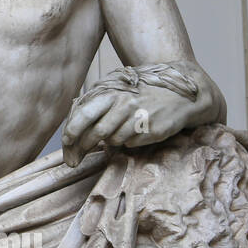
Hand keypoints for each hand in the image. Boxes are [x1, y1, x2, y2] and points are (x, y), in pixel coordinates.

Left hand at [61, 84, 191, 166]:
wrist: (181, 93)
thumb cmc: (141, 91)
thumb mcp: (116, 88)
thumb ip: (96, 103)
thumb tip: (72, 124)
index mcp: (110, 91)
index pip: (83, 114)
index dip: (71, 132)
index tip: (66, 143)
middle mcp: (123, 104)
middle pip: (95, 131)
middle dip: (82, 146)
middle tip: (75, 159)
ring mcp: (139, 117)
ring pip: (113, 140)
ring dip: (108, 142)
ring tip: (115, 134)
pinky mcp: (152, 130)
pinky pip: (130, 143)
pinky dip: (126, 141)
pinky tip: (134, 132)